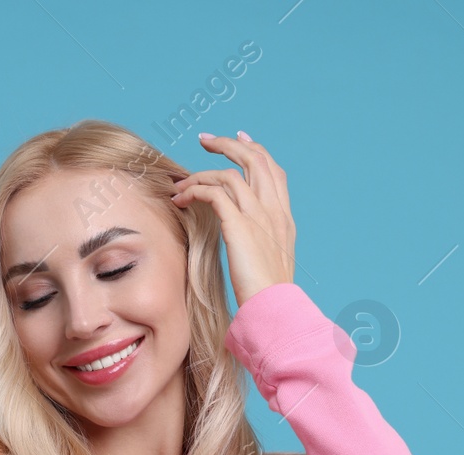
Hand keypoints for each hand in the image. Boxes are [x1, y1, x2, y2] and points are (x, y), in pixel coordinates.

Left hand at [169, 130, 295, 306]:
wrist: (273, 307)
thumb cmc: (268, 293)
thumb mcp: (270, 261)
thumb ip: (259, 241)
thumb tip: (242, 235)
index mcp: (283, 217)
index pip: (273, 170)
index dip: (256, 150)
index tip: (239, 138)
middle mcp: (274, 210)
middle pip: (255, 159)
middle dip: (229, 144)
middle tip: (205, 139)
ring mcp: (258, 216)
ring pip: (229, 174)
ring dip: (200, 173)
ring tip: (180, 183)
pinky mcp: (239, 225)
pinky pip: (214, 193)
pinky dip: (195, 190)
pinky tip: (182, 199)